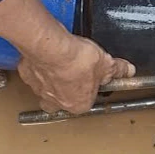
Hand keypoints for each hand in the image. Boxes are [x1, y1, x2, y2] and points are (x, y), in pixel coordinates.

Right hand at [18, 31, 134, 113]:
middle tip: (72, 73)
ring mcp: (39, 89)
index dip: (90, 86)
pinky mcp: (27, 74)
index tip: (93, 75)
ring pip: (44, 89)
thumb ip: (117, 69)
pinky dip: (37, 65)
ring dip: (50, 79)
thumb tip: (128, 70)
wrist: (52, 48)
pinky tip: (46, 53)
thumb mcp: (106, 64)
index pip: (86, 100)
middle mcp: (57, 102)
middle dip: (66, 90)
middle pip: (61, 101)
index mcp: (78, 104)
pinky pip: (32, 73)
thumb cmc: (77, 61)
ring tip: (58, 61)